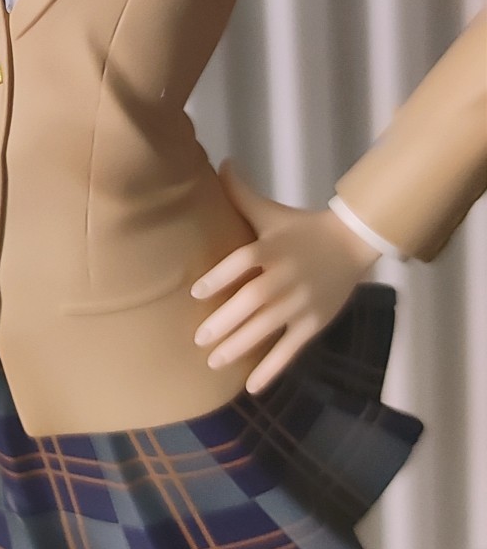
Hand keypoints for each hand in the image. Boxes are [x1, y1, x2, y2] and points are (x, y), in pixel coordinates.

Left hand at [191, 161, 377, 395]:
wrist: (351, 243)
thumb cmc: (301, 227)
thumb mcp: (270, 211)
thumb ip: (241, 192)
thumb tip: (220, 161)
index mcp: (270, 249)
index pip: (242, 263)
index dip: (220, 277)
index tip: (196, 293)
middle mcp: (284, 277)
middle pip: (252, 302)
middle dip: (225, 322)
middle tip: (198, 339)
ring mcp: (300, 303)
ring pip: (267, 328)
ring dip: (240, 347)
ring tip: (214, 361)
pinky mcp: (314, 322)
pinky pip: (290, 349)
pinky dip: (272, 369)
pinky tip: (252, 386)